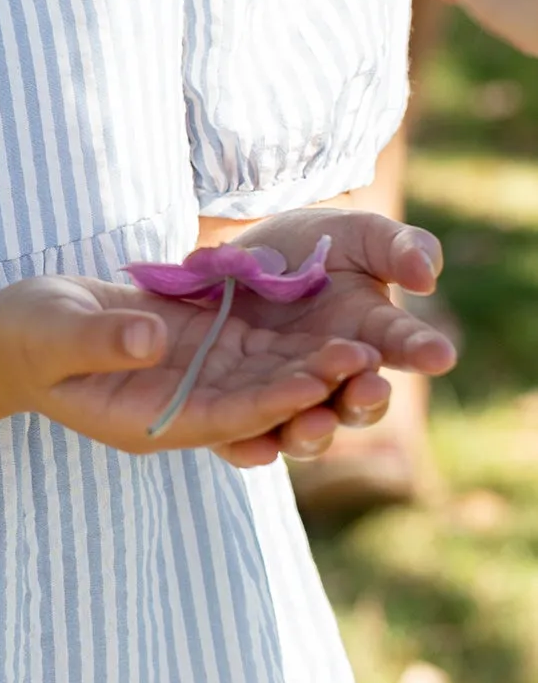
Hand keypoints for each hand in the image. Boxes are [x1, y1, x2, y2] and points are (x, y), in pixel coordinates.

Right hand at [0, 275, 382, 469]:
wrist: (17, 332)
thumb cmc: (24, 335)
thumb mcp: (53, 333)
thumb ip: (99, 339)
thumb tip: (150, 340)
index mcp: (145, 421)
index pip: (220, 418)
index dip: (267, 402)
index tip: (312, 384)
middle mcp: (179, 410)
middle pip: (255, 405)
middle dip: (308, 386)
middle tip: (363, 360)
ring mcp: (191, 383)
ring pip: (263, 381)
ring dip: (311, 365)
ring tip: (365, 342)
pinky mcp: (196, 352)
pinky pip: (250, 353)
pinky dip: (289, 342)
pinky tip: (330, 318)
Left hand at [219, 209, 454, 460]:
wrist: (241, 253)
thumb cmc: (314, 244)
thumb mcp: (359, 235)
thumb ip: (400, 248)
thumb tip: (427, 276)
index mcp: (373, 334)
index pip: (405, 345)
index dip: (422, 350)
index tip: (440, 354)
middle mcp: (337, 375)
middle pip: (359, 402)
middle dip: (365, 400)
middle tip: (369, 389)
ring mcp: (290, 393)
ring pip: (309, 429)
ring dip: (314, 431)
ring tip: (313, 422)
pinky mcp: (241, 404)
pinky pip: (246, 434)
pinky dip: (252, 447)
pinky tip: (255, 448)